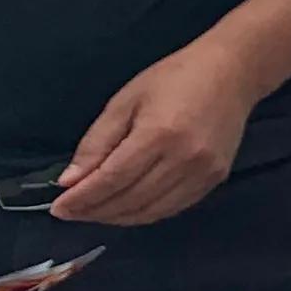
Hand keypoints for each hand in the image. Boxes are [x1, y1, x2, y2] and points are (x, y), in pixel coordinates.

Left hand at [53, 42, 255, 226]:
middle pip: (130, 200)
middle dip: (94, 211)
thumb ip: (96, 143)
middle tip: (71, 212)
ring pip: (151, 211)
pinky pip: (173, 208)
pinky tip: (126, 208)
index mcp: (159, 134)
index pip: (112, 179)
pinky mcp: (215, 179)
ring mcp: (203, 173)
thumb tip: (70, 181)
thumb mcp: (125, 101)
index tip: (58, 208)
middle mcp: (184, 159)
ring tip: (94, 212)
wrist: (232, 73)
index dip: (82, 199)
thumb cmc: (173, 78)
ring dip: (117, 217)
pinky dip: (144, 214)